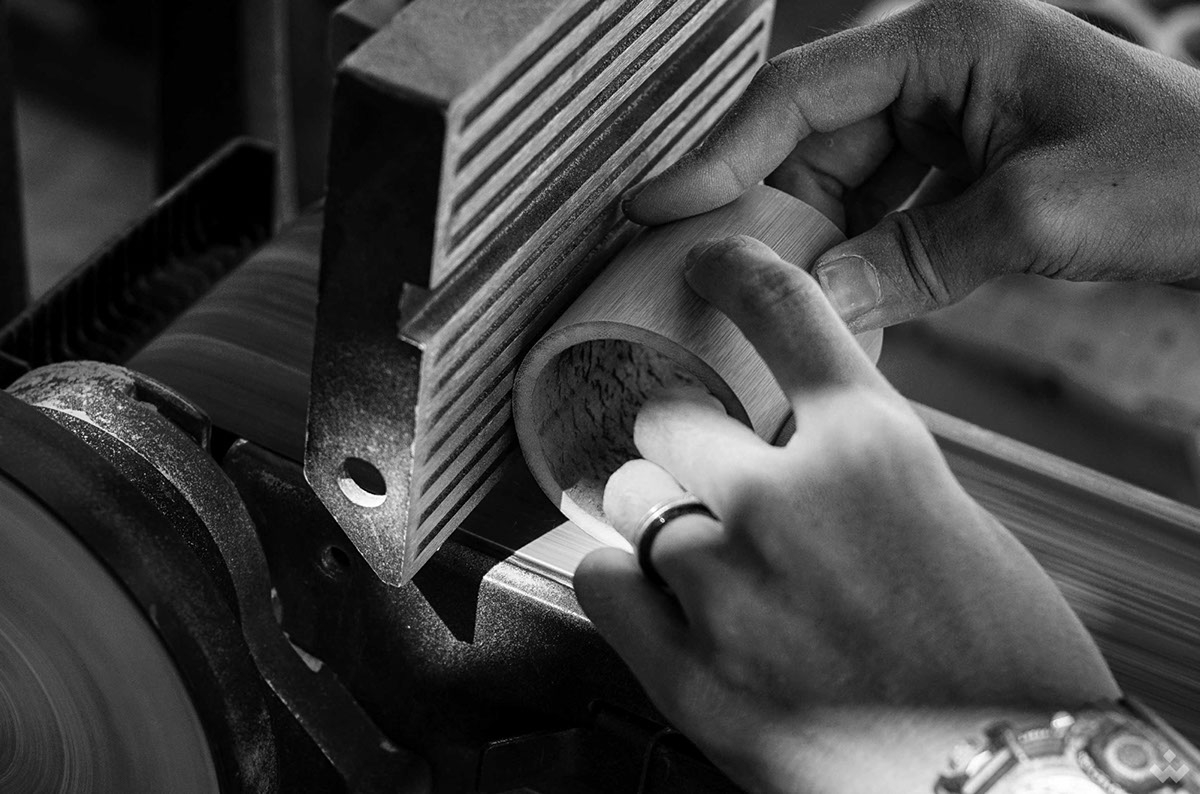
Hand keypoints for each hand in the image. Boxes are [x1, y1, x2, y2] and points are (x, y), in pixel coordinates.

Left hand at [572, 236, 1119, 792]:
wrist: (1011, 779)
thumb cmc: (1001, 659)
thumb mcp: (944, 515)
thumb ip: (851, 464)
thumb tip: (780, 439)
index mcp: (873, 447)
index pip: (783, 311)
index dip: (735, 273)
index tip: (709, 265)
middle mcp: (788, 500)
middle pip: (670, 419)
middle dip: (691, 447)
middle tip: (720, 487)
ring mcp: (729, 588)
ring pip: (634, 504)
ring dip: (667, 526)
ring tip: (718, 572)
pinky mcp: (691, 675)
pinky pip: (602, 581)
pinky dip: (626, 584)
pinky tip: (667, 604)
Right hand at [623, 0, 1199, 331]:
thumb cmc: (1175, 171)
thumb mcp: (1036, 213)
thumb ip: (915, 259)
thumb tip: (815, 306)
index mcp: (945, 36)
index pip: (799, 94)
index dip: (718, 154)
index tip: (656, 208)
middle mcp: (934, 64)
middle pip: (808, 139)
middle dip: (762, 212)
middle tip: (706, 276)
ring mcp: (947, 112)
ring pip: (839, 179)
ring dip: (810, 241)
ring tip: (771, 301)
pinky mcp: (960, 158)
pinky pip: (883, 205)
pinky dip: (860, 253)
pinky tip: (843, 300)